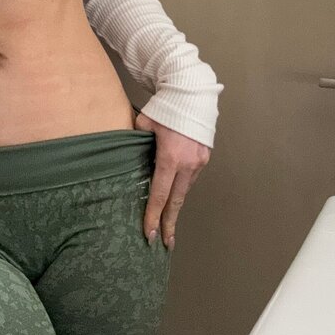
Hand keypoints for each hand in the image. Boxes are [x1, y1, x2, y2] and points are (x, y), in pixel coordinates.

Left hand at [133, 110, 210, 249]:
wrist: (193, 92)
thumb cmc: (165, 107)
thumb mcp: (144, 123)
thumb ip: (136, 142)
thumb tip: (129, 155)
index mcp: (171, 157)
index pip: (159, 194)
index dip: (153, 216)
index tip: (150, 234)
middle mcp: (188, 163)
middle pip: (176, 201)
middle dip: (169, 223)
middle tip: (164, 243)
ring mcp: (199, 161)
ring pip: (184, 189)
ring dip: (175, 205)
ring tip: (167, 222)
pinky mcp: (205, 156)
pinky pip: (190, 178)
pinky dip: (181, 188)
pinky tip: (174, 196)